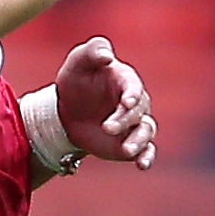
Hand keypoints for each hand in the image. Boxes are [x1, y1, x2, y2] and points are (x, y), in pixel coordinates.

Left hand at [54, 36, 155, 168]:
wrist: (67, 110)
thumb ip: (93, 51)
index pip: (134, 88)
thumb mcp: (79, 62)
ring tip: (126, 150)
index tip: (125, 102)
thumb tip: (107, 56)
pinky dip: (147, 157)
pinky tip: (142, 165)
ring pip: (146, 132)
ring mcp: (134, 123)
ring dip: (139, 141)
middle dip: (124, 121)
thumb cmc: (76, 81)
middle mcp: (135, 102)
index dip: (131, 95)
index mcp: (125, 81)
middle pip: (138, 112)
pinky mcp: (130, 141)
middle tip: (106, 128)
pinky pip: (146, 150)